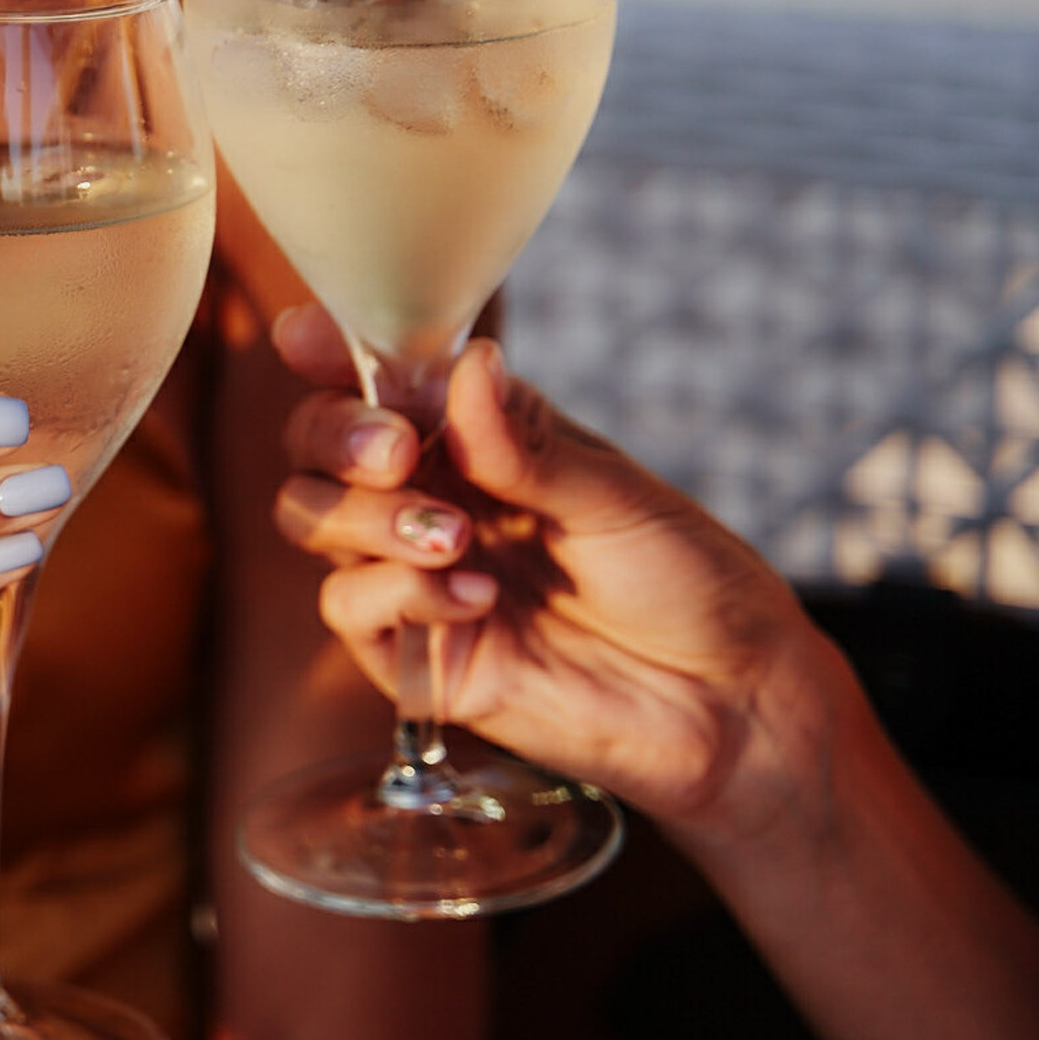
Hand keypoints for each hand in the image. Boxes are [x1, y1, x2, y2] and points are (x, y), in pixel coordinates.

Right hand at [269, 307, 848, 834]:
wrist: (729, 702)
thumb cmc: (688, 583)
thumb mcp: (615, 497)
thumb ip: (523, 443)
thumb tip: (464, 364)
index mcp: (478, 442)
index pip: (382, 384)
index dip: (334, 355)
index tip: (308, 337)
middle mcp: (433, 500)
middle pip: (317, 447)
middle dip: (337, 436)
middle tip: (397, 451)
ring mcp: (416, 577)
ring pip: (314, 518)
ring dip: (365, 516)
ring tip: (454, 537)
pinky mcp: (417, 656)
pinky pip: (350, 609)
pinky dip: (397, 592)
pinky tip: (475, 599)